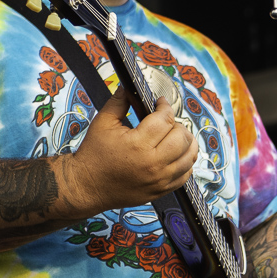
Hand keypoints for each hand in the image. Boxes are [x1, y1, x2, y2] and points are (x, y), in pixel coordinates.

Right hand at [66, 93, 197, 213]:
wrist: (87, 186)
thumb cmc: (94, 154)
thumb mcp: (102, 123)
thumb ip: (119, 101)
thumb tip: (130, 87)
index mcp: (137, 144)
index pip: (165, 119)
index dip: (165, 106)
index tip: (160, 103)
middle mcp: (153, 163)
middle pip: (182, 137)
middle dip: (176, 124)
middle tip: (165, 121)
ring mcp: (160, 179)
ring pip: (189, 155)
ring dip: (186, 142)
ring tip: (174, 135)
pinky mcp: (162, 190)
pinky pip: (186, 174)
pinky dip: (185, 161)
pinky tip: (175, 153)